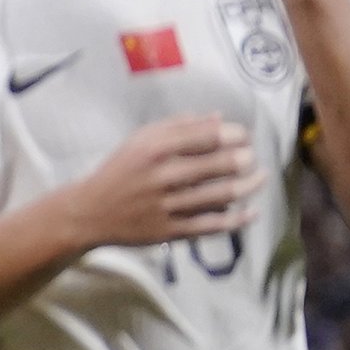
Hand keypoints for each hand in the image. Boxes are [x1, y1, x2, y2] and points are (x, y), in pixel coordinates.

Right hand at [49, 113, 262, 251]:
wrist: (88, 213)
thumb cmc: (119, 171)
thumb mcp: (139, 140)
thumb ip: (178, 126)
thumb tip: (219, 118)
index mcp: (156, 149)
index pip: (209, 136)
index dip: (236, 134)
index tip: (242, 136)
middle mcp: (164, 176)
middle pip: (222, 164)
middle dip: (245, 158)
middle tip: (251, 157)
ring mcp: (169, 206)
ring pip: (223, 194)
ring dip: (250, 185)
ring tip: (260, 178)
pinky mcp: (171, 231)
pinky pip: (212, 225)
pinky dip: (237, 219)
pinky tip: (251, 211)